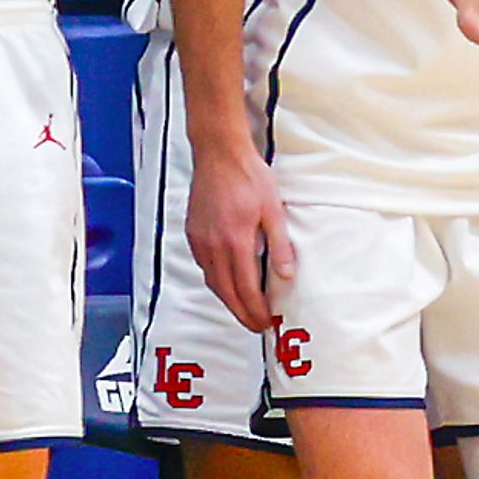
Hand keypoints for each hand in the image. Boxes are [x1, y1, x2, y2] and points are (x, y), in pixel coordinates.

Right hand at [190, 141, 297, 332]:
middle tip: (256, 325)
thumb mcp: (273, 208)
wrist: (219, 153)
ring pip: (212, 282)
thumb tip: (286, 275)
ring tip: (244, 308)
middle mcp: (214, 246)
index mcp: (236, 242)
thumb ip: (280, 244)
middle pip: (226, 292)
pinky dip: (216, 281)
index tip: (266, 322)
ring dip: (228, 300)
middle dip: (242, 313)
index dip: (256, 310)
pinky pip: (204, 267)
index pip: (245, 289)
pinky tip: (227, 281)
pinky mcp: (193, 233)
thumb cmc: (248, 175)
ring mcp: (200, 240)